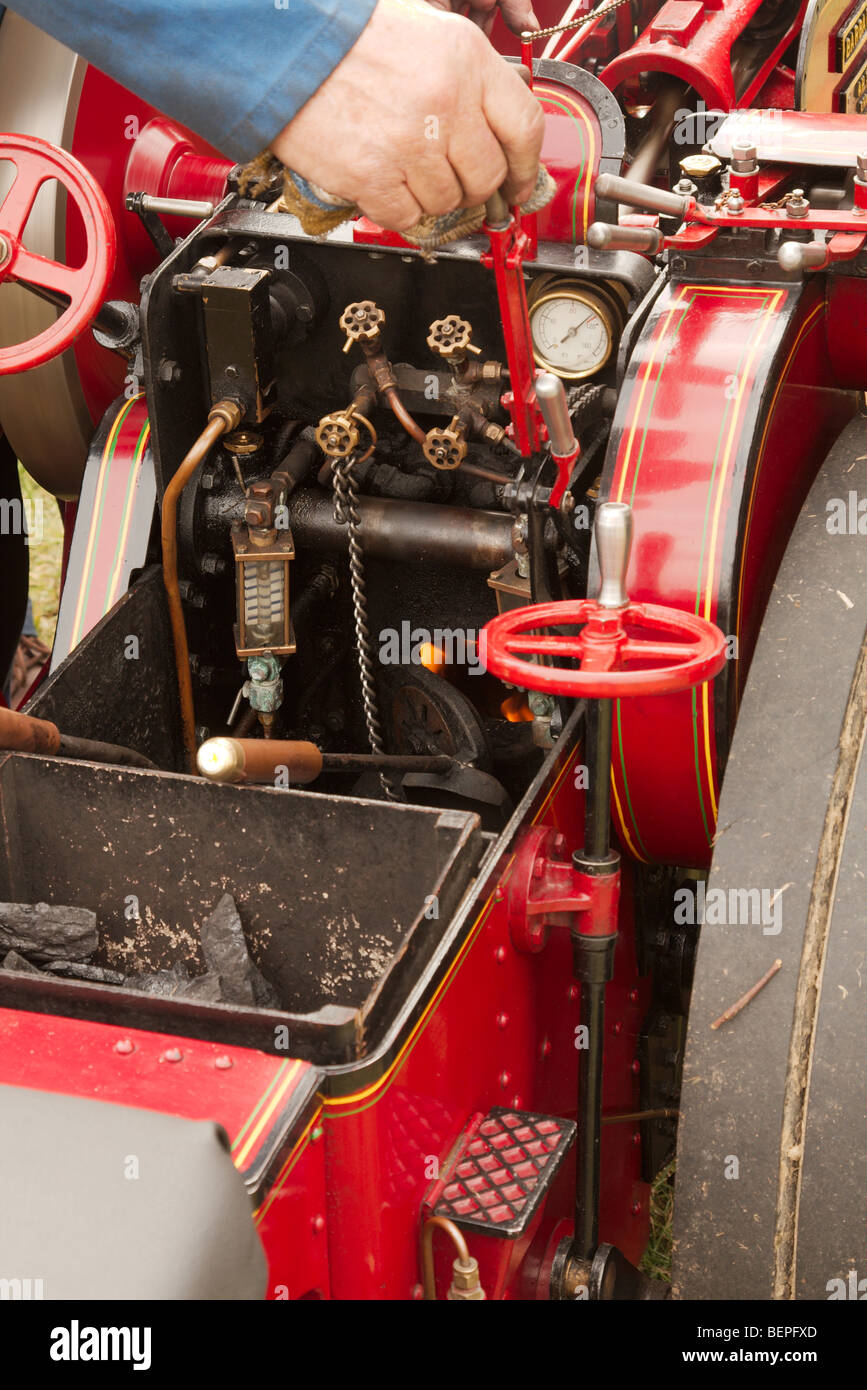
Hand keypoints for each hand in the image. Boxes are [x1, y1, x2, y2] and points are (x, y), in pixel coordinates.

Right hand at [270, 0, 543, 231]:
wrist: (282, 41)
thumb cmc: (349, 34)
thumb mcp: (427, 32)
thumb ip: (467, 79)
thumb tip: (493, 133)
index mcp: (466, 60)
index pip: (524, 129)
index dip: (526, 168)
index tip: (520, 186)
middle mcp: (445, 102)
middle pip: (488, 176)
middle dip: (476, 187)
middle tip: (456, 182)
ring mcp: (409, 144)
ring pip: (447, 202)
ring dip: (431, 196)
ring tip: (404, 167)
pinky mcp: (372, 176)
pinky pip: (407, 217)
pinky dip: (398, 209)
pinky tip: (382, 180)